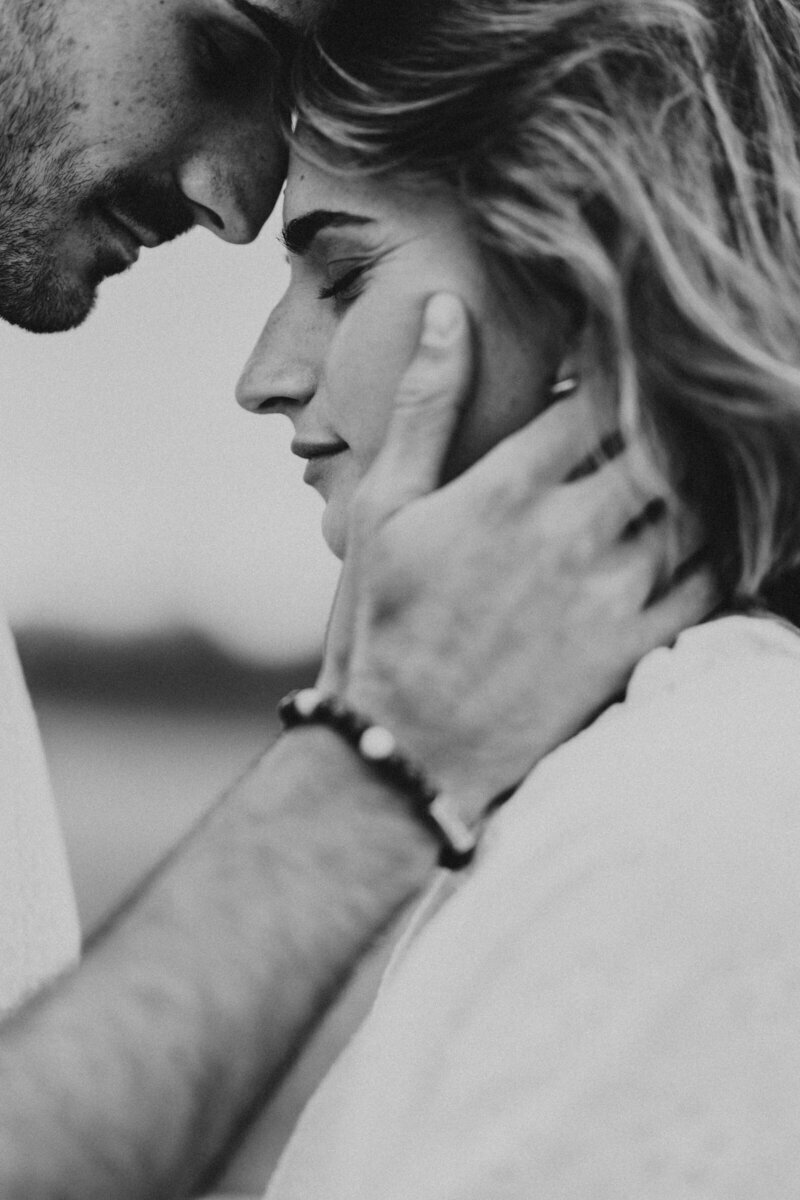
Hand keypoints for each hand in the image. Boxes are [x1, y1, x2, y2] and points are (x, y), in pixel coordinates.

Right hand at [320, 294, 715, 822]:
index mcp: (507, 487)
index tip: (626, 358)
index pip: (603, 393)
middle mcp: (569, 532)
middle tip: (672, 406)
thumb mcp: (380, 509)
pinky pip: (712, 580)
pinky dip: (724, 546)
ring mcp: (608, 593)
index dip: (625, 366)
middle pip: (666, 441)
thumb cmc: (380, 622)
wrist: (400, 750)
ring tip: (691, 462)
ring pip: (699, 504)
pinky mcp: (632, 649)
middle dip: (674, 417)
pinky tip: (711, 532)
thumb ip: (423, 406)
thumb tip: (447, 310)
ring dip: (702, 476)